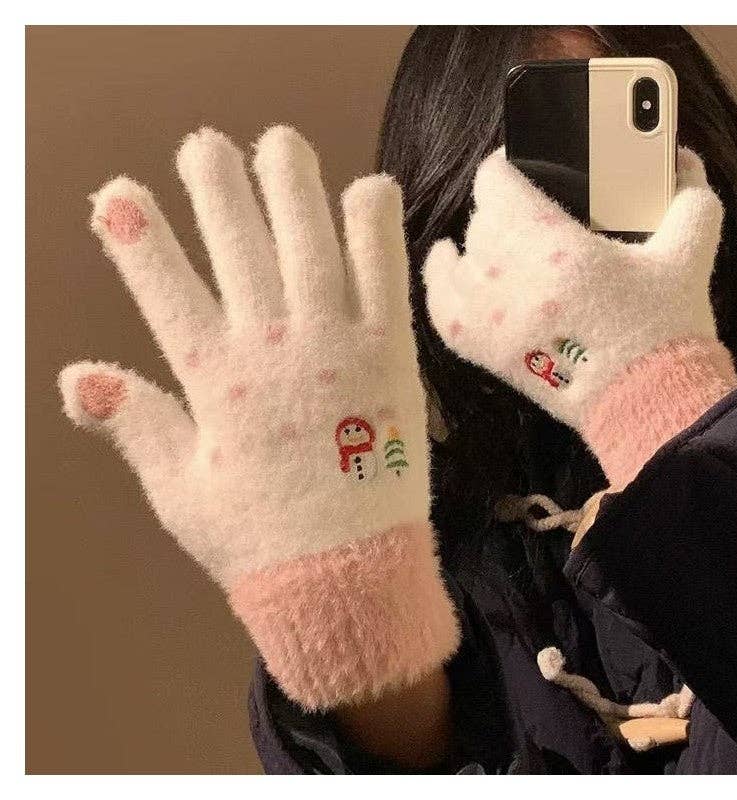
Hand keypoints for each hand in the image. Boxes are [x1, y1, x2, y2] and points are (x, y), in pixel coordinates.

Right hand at [59, 126, 457, 708]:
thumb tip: (72, 376)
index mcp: (218, 383)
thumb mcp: (181, 490)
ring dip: (291, 185)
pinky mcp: (393, 356)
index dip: (138, 238)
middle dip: (216, 187)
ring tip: (278, 142)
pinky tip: (367, 188)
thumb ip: (133, 422)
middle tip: (205, 144)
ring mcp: (338, 347)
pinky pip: (386, 276)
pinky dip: (376, 228)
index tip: (117, 195)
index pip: (166, 289)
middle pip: (240, 247)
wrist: (350, 577)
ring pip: (310, 243)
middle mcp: (276, 350)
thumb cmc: (261, 539)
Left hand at [424, 147, 736, 486]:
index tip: (515, 164)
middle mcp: (512, 279)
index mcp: (556, 247)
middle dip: (501, 209)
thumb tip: (682, 159)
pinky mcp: (480, 349)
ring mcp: (490, 318)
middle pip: (480, 221)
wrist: (646, 399)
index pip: (497, 184)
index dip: (503, 165)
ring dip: (475, 245)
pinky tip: (449, 263)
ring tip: (495, 240)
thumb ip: (688, 198)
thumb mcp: (688, 254)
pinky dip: (441, 280)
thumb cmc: (664, 329)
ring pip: (457, 259)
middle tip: (526, 211)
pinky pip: (439, 306)